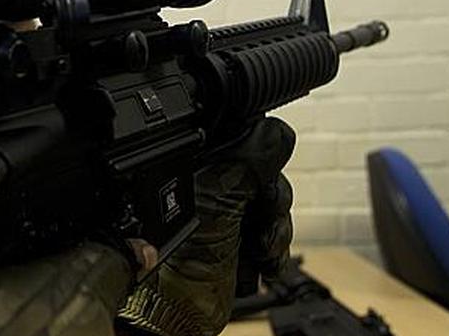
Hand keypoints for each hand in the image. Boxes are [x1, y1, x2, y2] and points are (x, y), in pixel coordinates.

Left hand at [117, 117, 295, 335]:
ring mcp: (218, 214)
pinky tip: (263, 264)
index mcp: (194, 167)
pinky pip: (266, 233)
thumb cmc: (176, 266)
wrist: (173, 319)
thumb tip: (275, 130)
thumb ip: (245, 165)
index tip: (267, 191)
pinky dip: (272, 249)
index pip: (243, 143)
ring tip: (261, 253)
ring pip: (268, 208)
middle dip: (272, 206)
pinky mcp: (230, 240)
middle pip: (262, 177)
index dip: (264, 165)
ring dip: (274, 232)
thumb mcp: (216, 205)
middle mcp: (204, 185)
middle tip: (261, 231)